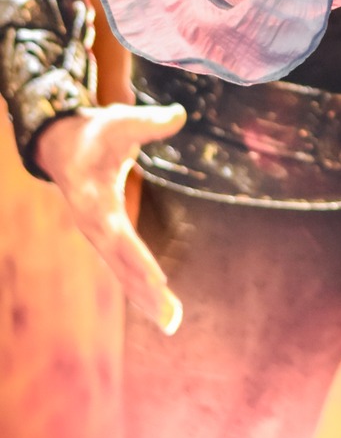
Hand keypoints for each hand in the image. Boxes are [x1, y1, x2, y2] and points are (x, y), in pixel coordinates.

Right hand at [34, 102, 187, 332]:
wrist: (62, 146)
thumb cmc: (95, 132)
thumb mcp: (120, 122)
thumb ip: (150, 121)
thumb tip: (180, 114)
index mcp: (95, 203)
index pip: (120, 237)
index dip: (139, 260)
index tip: (160, 283)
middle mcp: (94, 227)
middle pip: (122, 266)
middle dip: (146, 292)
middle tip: (172, 319)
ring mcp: (98, 235)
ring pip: (123, 273)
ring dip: (146, 299)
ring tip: (172, 322)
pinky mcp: (104, 238)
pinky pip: (124, 267)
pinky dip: (140, 286)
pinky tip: (159, 305)